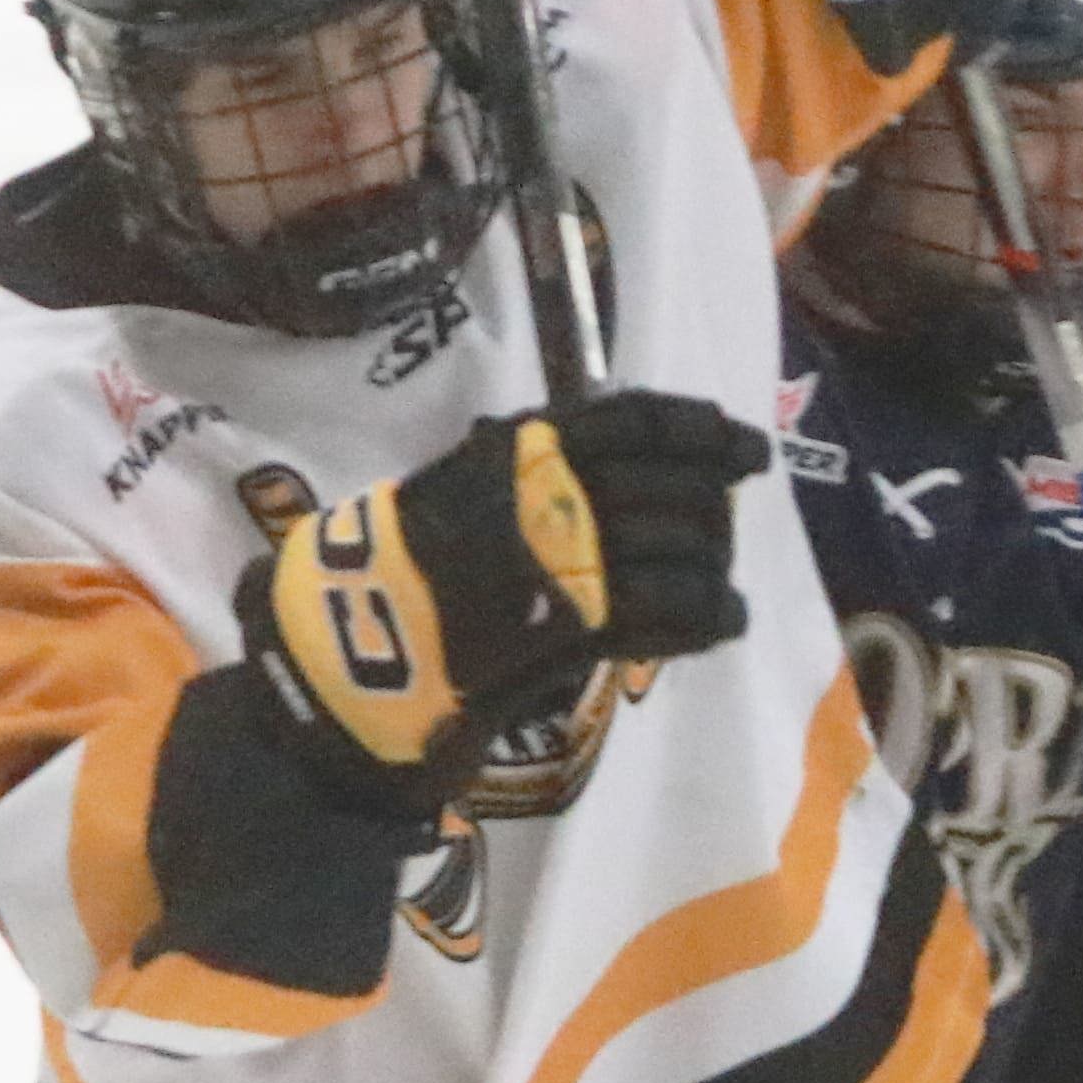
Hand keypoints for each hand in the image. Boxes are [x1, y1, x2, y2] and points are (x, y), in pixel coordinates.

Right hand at [240, 391, 763, 789]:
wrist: (338, 662)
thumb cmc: (392, 582)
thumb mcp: (452, 498)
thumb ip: (524, 480)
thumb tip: (617, 468)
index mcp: (507, 453)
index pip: (626, 420)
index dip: (697, 429)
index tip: (743, 442)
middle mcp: (537, 495)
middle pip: (665, 486)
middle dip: (710, 509)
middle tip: (726, 529)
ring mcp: (554, 561)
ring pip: (674, 547)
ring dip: (710, 567)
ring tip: (719, 586)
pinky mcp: (567, 630)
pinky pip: (666, 611)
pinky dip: (707, 615)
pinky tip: (722, 620)